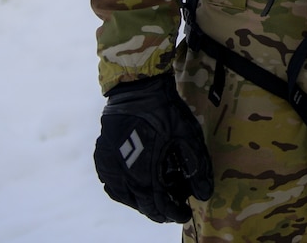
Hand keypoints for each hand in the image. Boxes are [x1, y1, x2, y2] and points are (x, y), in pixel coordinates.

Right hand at [92, 74, 213, 222]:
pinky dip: (125, 191)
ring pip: (125, 196)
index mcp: (145, 173)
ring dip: (141, 202)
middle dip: (158, 209)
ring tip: (156, 200)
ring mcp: (110, 167)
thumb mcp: (187, 138)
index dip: (172, 213)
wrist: (137, 90)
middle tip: (172, 208)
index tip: (184, 215)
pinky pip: (112, 184)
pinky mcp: (102, 158)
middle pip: (141, 203)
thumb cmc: (166, 113)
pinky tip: (135, 188)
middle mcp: (123, 175)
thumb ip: (196, 168)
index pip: (158, 205)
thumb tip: (204, 195)